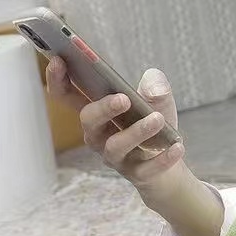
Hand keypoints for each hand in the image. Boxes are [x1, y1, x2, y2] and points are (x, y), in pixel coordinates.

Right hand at [45, 57, 183, 188]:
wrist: (169, 167)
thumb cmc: (154, 125)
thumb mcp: (158, 99)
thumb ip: (155, 86)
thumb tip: (152, 87)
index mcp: (97, 112)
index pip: (68, 95)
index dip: (58, 80)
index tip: (57, 60)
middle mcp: (99, 135)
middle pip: (88, 121)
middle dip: (102, 108)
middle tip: (123, 99)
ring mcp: (115, 157)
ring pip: (115, 146)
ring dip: (136, 131)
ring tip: (157, 119)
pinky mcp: (136, 175)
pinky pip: (145, 169)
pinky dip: (162, 158)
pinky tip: (177, 147)